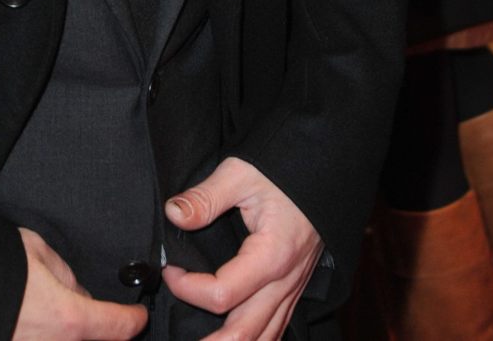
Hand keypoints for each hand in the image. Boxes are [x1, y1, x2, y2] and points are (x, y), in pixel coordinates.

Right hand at [12, 229, 147, 340]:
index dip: (133, 319)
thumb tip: (76, 292)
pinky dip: (48, 333)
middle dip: (100, 327)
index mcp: (70, 319)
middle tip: (99, 313)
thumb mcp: (38, 251)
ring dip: (70, 329)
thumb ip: (66, 275)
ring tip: (56, 309)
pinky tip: (38, 318)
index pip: (118, 327)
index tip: (138, 314)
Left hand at [162, 157, 321, 340]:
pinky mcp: (294, 287)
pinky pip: (277, 326)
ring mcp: (292, 288)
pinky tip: (236, 336)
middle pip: (245, 332)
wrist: (322, 169)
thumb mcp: (240, 173)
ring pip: (265, 337)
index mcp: (270, 256)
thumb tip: (173, 214)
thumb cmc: (283, 170)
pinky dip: (256, 337)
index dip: (188, 288)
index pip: (222, 293)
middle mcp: (284, 282)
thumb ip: (205, 197)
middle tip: (180, 339)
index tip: (170, 270)